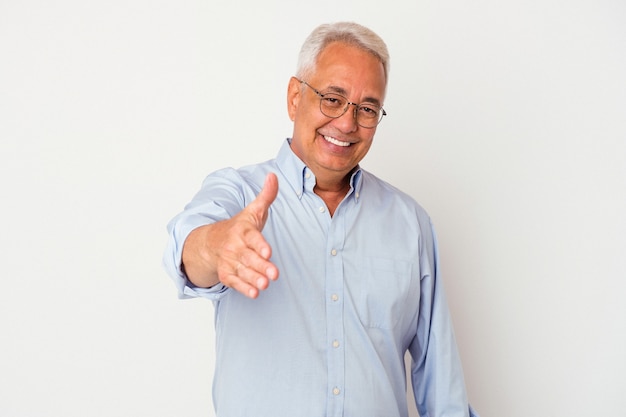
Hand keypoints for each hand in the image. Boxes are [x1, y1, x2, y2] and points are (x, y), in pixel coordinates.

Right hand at [182, 173, 279, 297]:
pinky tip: (254, 293)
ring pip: (243, 271)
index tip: (268, 252)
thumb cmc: (239, 227)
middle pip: (248, 257)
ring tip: (265, 284)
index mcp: (242, 230)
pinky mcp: (226, 274)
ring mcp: (229, 261)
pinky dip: (243, 288)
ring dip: (254, 279)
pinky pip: (234, 282)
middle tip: (274, 274)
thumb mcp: (252, 211)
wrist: (211, 242)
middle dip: (261, 266)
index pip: (252, 238)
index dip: (259, 245)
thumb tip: (273, 176)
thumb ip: (266, 196)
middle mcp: (235, 246)